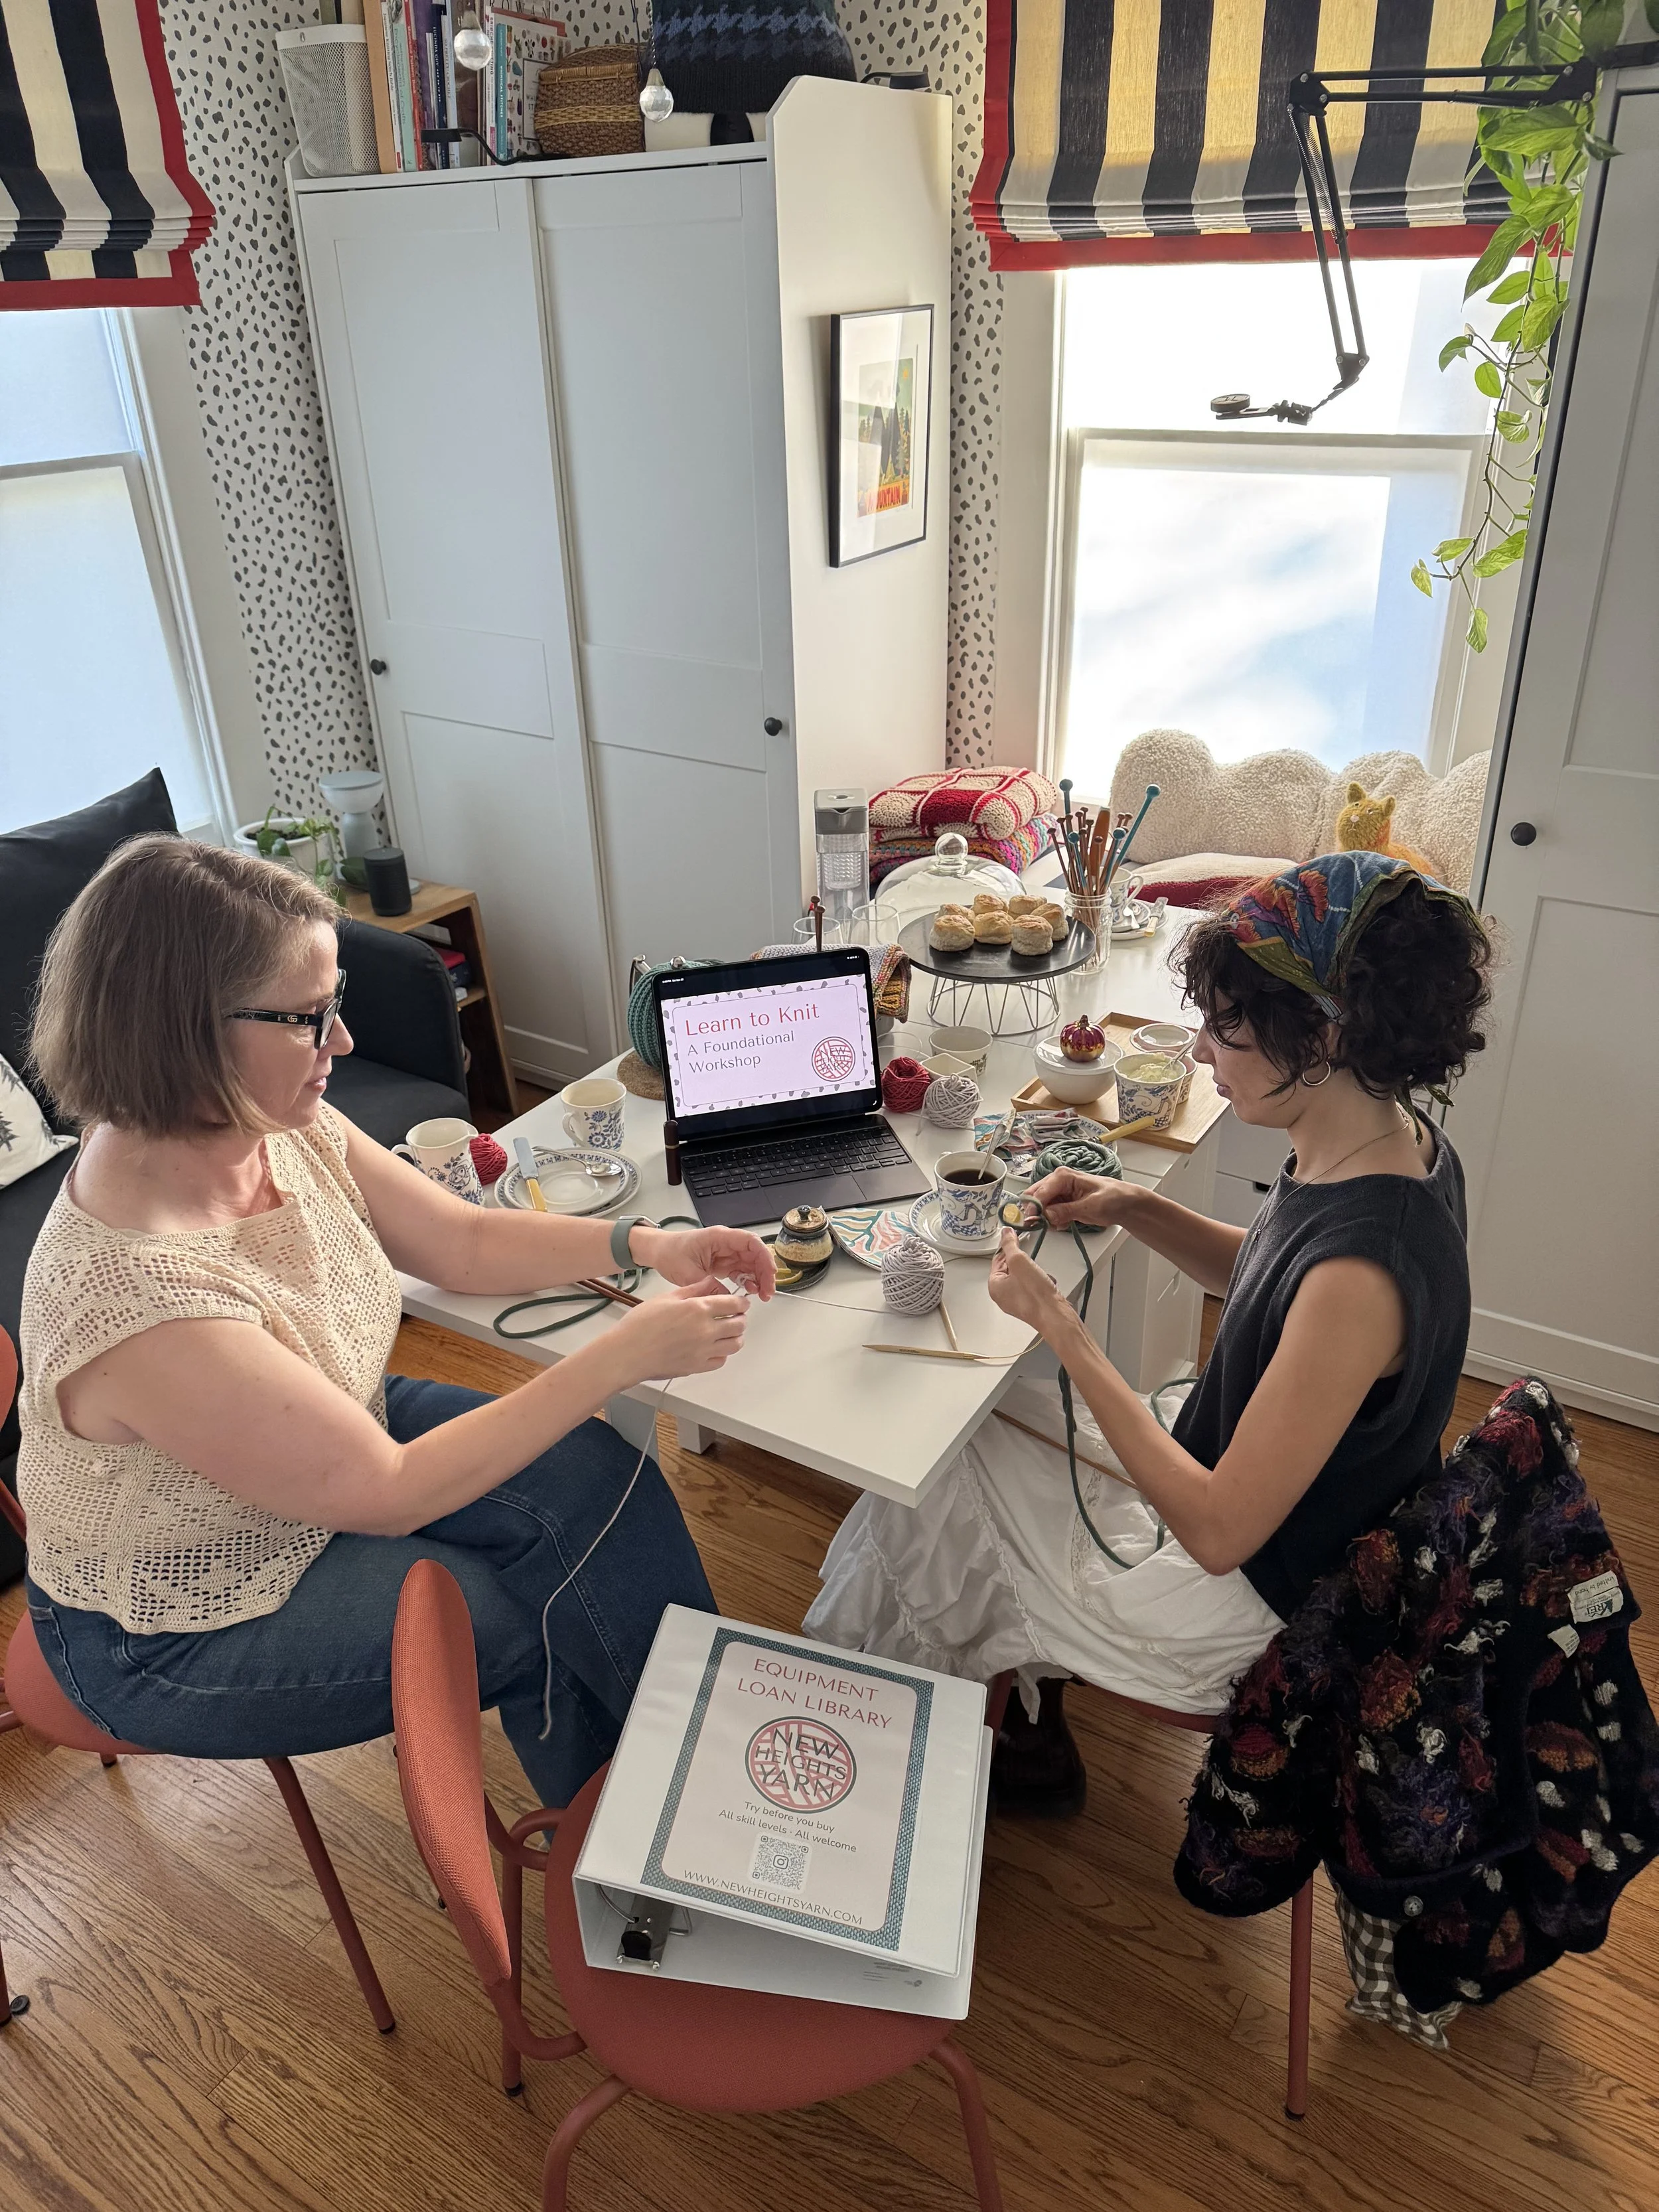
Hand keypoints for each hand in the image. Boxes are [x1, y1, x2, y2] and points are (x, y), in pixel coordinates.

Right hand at [614, 1282, 749, 1380]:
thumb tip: (710, 1282)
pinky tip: (715, 1348)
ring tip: (729, 1332)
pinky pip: (721, 1361)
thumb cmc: (640, 1325)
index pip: (734, 1304)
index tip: (741, 1302)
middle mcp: (705, 1330)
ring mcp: (703, 1351)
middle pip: (739, 1325)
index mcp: (698, 1309)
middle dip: (741, 1318)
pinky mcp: (697, 1367)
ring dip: (736, 1336)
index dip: (741, 1302)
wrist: (627, 1353)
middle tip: (736, 1316)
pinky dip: (722, 1353)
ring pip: (735, 1344)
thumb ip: (694, 1289)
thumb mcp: (667, 1297)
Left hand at [639, 1225, 775, 1300]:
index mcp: (719, 1237)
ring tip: (761, 1295)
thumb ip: (708, 1286)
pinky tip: (750, 1292)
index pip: (751, 1242)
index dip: (764, 1257)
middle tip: (767, 1292)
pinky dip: (748, 1281)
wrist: (658, 1252)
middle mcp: (726, 1243)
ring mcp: (726, 1253)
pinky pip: (742, 1271)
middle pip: (755, 1254)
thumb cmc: (670, 1252)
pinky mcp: (723, 1263)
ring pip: (751, 1264)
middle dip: (765, 1273)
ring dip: (759, 1279)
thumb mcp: (687, 1272)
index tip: (770, 1274)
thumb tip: (727, 1300)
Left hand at [987, 1229, 1068, 1332]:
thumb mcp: (1019, 1261)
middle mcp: (1004, 1295)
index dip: (1007, 1247)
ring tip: (1039, 1277)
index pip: (997, 1259)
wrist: (1055, 1315)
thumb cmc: (1035, 1295)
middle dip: (1025, 1263)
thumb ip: (1010, 1245)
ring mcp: (1018, 1301)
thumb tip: (1005, 1233)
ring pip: (1025, 1275)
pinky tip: (1046, 1285)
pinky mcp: (1032, 1303)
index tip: (1015, 1237)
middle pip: (1011, 1267)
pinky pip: (1035, 1285)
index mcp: (995, 1286)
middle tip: (1031, 1263)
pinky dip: (1041, 1281)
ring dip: (1035, 1271)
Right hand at [1026, 1167, 1136, 1231]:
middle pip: (1035, 1197)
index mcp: (1063, 1176)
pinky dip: (1053, 1221)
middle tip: (1040, 1226)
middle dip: (1036, 1213)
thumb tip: (1047, 1215)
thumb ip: (1067, 1211)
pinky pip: (1049, 1213)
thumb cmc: (1114, 1198)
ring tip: (1060, 1224)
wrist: (1126, 1204)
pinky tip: (1064, 1224)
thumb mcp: (1091, 1206)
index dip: (1033, 1208)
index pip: (1040, 1192)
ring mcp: (1059, 1193)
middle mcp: (1058, 1182)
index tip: (1031, 1222)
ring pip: (1040, 1207)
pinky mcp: (1062, 1203)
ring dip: (1045, 1219)